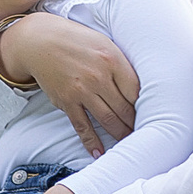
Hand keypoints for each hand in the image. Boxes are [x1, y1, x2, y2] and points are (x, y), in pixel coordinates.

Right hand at [0, 14, 138, 151]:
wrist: (41, 41)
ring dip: (120, 134)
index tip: (152, 115)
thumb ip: (121, 64)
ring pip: (107, 119)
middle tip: (146, 135)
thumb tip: (140, 87)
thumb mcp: (104, 43)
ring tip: (130, 143)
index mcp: (112, 59)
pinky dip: (91, 141)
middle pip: (124, 108)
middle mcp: (98, 76)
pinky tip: (99, 153)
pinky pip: (82, 126)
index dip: (145, 106)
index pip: (136, 91)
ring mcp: (82, 91)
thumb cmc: (77, 40)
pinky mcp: (67, 101)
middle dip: (135, 124)